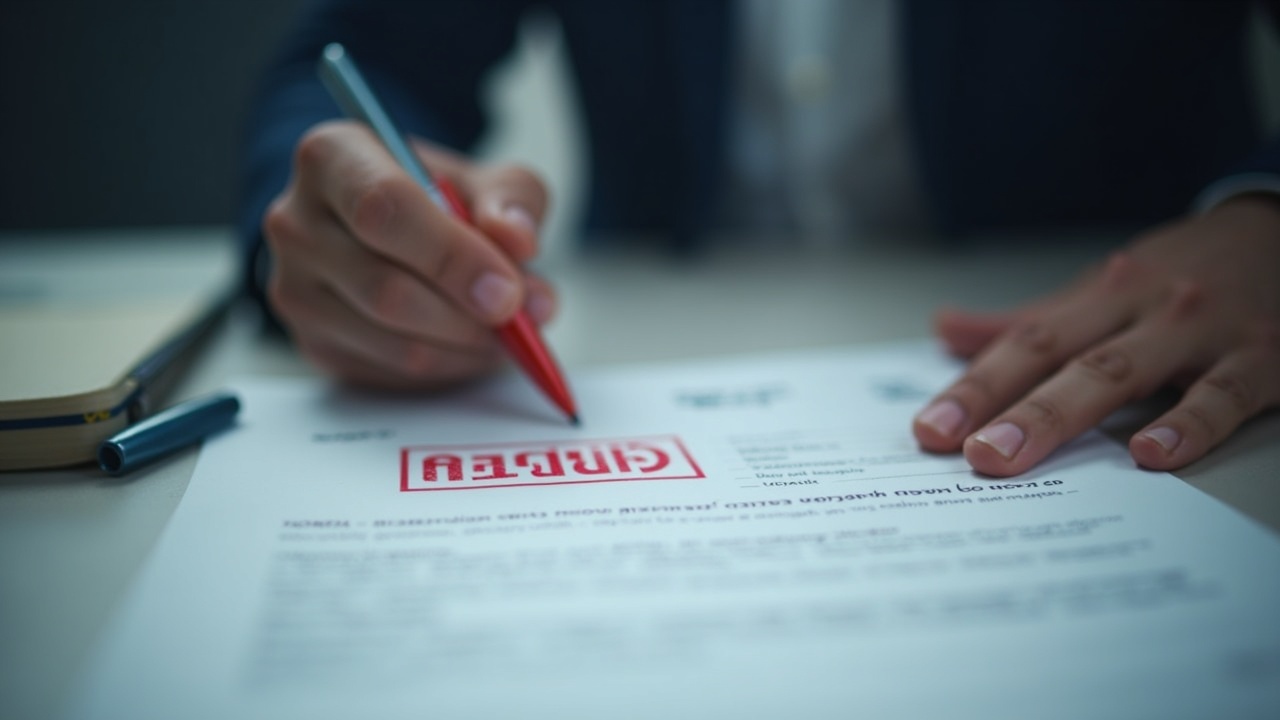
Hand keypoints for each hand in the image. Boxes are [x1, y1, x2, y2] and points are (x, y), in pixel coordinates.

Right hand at [263, 120, 556, 389]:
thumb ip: (512, 202)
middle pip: (386, 289)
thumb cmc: (436, 198)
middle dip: (468, 316)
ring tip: (507, 330)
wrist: (389, 229)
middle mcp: (296, 223)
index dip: (453, 257)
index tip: (507, 289)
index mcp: (331, 158)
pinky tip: (472, 345)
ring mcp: (295, 290)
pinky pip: (394, 374)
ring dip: (467, 349)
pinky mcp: (314, 344)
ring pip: (395, 343)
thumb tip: (518, 242)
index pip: (383, 208)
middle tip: (520, 317)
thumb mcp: (484, 180)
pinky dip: (449, 368)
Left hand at [913, 195, 1279, 475]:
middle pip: (1062, 359)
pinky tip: (1153, 454)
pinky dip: (1189, 423)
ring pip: (1123, 373)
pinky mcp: (1265, 358)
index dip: (974, 386)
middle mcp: (1144, 309)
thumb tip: (946, 331)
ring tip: (1015, 455)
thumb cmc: (1187, 272)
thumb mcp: (1105, 290)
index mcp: (1102, 297)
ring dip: (1063, 414)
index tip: (929, 429)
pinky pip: (1223, 394)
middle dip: (1006, 406)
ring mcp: (1202, 333)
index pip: (1024, 344)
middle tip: (963, 452)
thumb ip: (1030, 322)